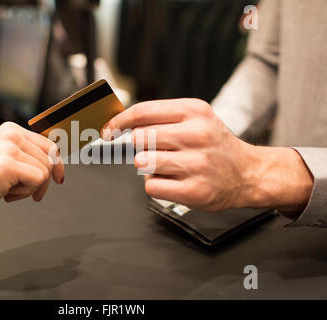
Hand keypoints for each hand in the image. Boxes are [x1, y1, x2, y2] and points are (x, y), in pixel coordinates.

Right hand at [0, 122, 63, 225]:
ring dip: (30, 188)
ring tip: (8, 191)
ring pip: (45, 170)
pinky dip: (25, 193)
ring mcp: (8, 148)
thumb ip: (24, 155)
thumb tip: (54, 160)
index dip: (57, 164)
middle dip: (44, 180)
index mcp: (9, 130)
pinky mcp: (7, 165)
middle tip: (31, 193)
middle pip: (50, 157)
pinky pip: (38, 180)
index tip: (59, 177)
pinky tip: (6, 194)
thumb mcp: (2, 159)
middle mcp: (10, 134)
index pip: (47, 143)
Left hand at [102, 99, 312, 212]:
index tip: (108, 129)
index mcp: (194, 111)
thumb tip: (122, 123)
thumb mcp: (196, 119)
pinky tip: (175, 182)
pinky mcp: (194, 191)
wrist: (248, 173)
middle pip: (139, 138)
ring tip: (170, 167)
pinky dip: (156, 185)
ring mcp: (196, 164)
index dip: (119, 121)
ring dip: (148, 167)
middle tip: (158, 151)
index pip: (143, 112)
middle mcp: (197, 135)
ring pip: (141, 163)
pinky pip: (151, 186)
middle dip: (141, 147)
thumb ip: (161, 117)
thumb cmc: (216, 145)